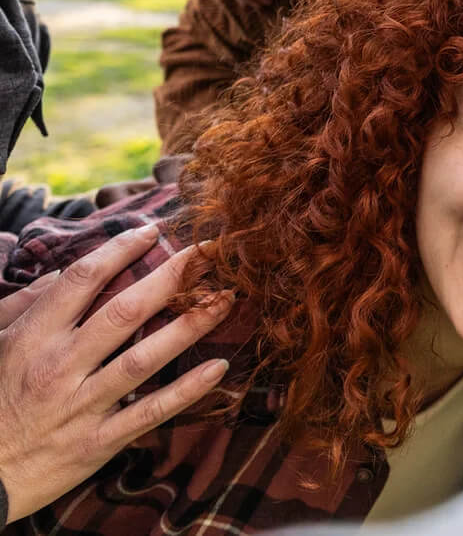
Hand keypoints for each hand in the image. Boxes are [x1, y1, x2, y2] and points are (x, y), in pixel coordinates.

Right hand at [0, 225, 232, 523]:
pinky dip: (187, 390)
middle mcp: (60, 367)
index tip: (153, 231)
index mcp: (34, 339)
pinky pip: (150, 411)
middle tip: (211, 253)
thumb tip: (63, 272)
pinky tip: (219, 367)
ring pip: (144, 358)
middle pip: (124, 311)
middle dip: (172, 277)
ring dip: (191, 326)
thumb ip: (26, 306)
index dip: (120, 250)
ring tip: (227, 300)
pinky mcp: (98, 441)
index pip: (82, 280)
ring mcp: (81, 405)